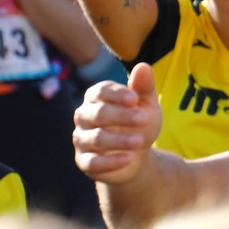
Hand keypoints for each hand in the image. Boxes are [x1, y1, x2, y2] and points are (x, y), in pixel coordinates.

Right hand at [73, 62, 162, 184]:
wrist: (136, 156)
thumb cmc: (138, 125)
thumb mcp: (146, 105)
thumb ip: (143, 88)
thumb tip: (143, 66)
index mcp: (96, 98)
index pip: (100, 92)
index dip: (116, 95)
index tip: (135, 98)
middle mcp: (84, 116)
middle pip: (98, 114)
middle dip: (122, 116)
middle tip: (144, 119)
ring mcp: (82, 139)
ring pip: (96, 138)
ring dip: (119, 140)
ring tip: (140, 141)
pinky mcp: (84, 161)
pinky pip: (93, 162)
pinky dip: (111, 161)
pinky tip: (129, 159)